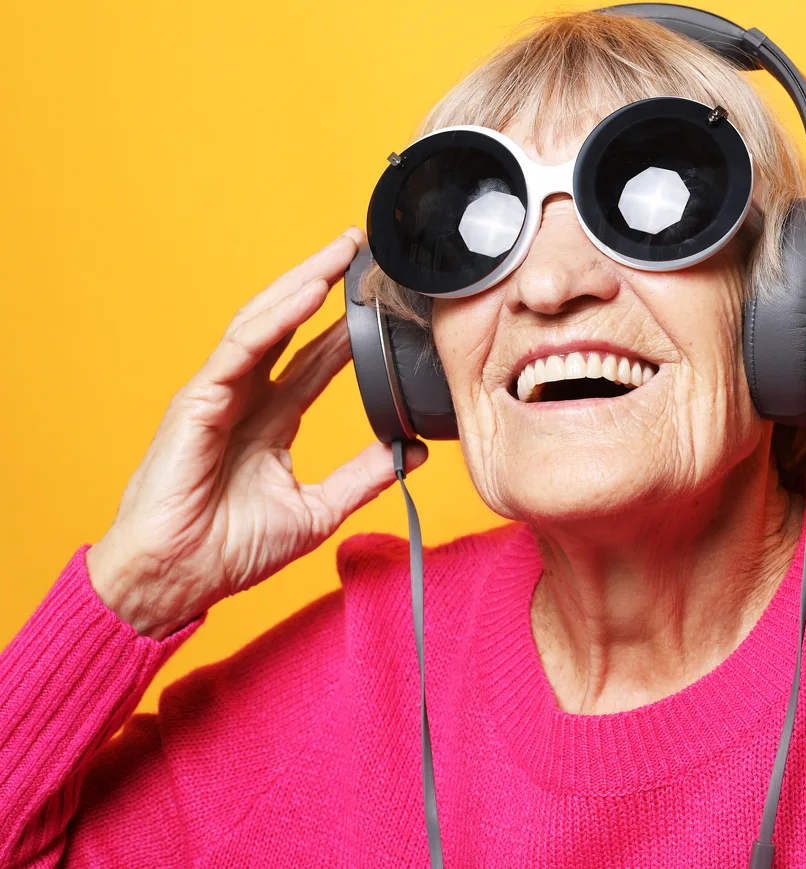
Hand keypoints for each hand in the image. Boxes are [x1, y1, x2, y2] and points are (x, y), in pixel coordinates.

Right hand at [86, 227, 428, 639]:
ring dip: (304, 283)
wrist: (180, 578)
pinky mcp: (199, 400)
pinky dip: (276, 318)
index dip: (348, 327)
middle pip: (290, 324)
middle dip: (325, 282)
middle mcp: (246, 397)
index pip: (316, 359)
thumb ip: (363, 476)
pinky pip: (242, 348)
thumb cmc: (231, 550)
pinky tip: (309, 293)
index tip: (386, 301)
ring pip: (265, 322)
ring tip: (342, 253)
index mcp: (272, 419)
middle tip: (363, 248)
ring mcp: (220, 393)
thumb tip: (413, 451)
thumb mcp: (319, 509)